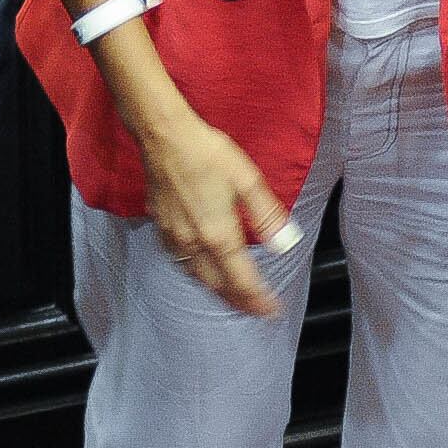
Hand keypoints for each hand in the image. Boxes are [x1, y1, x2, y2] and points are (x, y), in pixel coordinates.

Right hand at [137, 107, 296, 316]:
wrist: (164, 137)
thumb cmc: (206, 153)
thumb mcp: (247, 180)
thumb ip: (267, 215)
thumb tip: (285, 243)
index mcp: (218, 234)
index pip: (242, 280)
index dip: (258, 300)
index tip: (272, 310)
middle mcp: (194, 243)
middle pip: (218, 286)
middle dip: (239, 302)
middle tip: (255, 310)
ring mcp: (174, 238)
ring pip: (197, 278)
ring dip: (217, 292)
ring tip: (232, 298)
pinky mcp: (162, 228)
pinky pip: (181, 263)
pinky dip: (197, 275)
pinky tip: (202, 271)